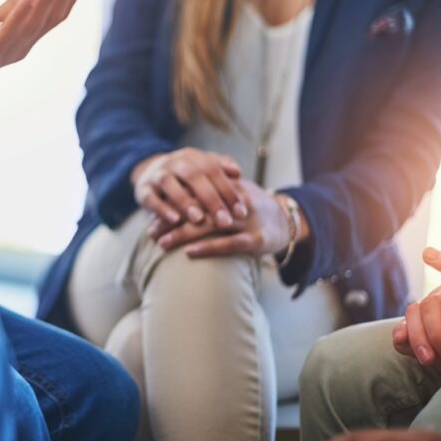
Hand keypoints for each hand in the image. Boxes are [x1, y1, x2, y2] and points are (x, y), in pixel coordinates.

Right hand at [132, 147, 245, 228]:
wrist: (149, 173)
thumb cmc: (185, 178)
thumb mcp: (202, 169)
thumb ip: (220, 169)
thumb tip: (237, 172)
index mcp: (193, 157)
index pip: (214, 171)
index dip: (228, 191)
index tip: (242, 213)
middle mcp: (174, 162)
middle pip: (194, 176)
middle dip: (211, 199)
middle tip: (224, 221)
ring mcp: (157, 174)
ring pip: (170, 183)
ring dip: (184, 201)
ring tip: (198, 219)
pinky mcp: (142, 189)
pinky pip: (150, 197)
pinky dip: (162, 208)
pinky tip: (174, 221)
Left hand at [149, 179, 290, 258]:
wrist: (288, 219)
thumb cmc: (251, 207)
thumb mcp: (232, 192)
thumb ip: (208, 191)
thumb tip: (175, 197)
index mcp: (227, 188)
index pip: (194, 192)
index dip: (172, 203)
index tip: (152, 213)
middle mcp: (235, 202)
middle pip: (197, 208)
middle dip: (171, 220)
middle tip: (151, 231)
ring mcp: (246, 221)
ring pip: (209, 225)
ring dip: (182, 234)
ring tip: (162, 242)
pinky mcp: (256, 239)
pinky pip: (229, 244)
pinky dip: (208, 247)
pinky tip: (189, 252)